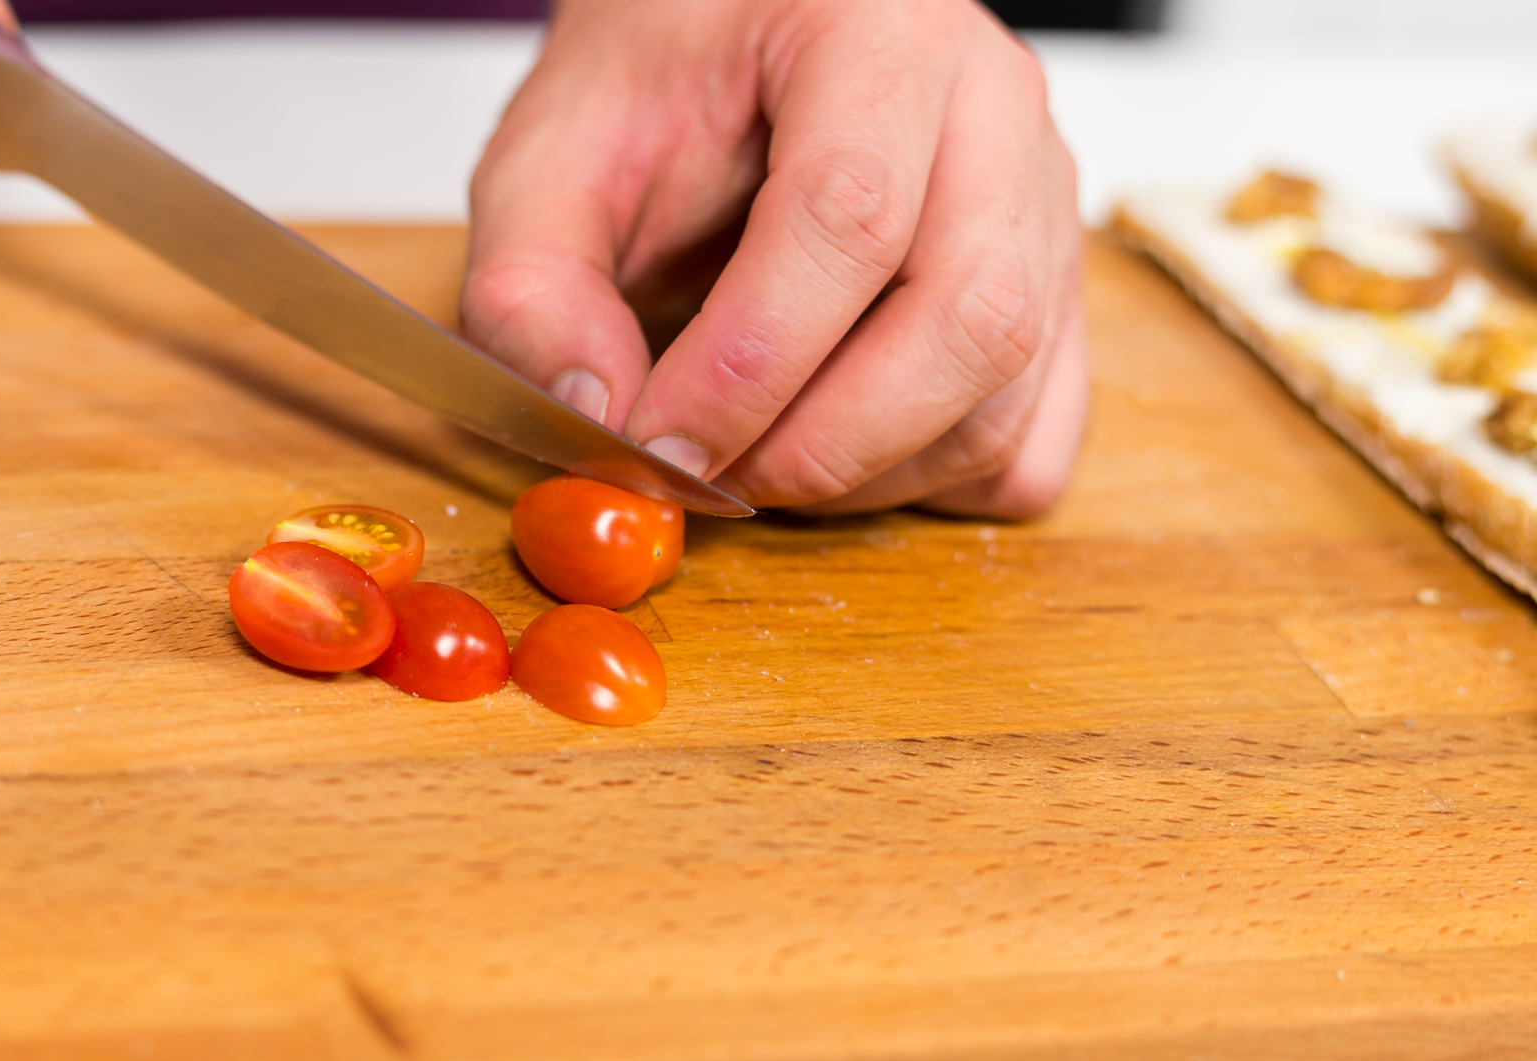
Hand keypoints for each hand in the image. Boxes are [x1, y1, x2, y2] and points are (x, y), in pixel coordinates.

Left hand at [462, 0, 1085, 517]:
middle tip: (711, 476)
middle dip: (825, 443)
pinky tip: (843, 454)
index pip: (847, 215)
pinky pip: (1033, 440)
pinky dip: (938, 486)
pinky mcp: (1054, 293)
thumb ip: (535, 285)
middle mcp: (994, 107)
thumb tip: (593, 415)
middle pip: (969, 318)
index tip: (658, 445)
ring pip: (1008, 393)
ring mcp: (1042, 204)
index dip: (746, 366)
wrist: (733, 31)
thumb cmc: (662, 78)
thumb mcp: (549, 156)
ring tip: (756, 461)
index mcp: (876, 30)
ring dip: (872, 475)